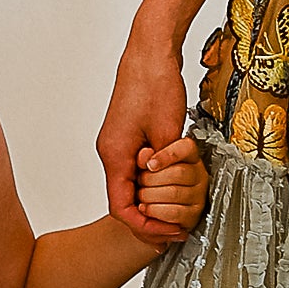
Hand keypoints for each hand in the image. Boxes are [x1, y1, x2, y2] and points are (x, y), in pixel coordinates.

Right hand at [98, 27, 190, 239]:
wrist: (150, 53)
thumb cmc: (155, 85)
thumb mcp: (168, 131)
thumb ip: (165, 164)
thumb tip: (168, 186)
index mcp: (115, 153)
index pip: (120, 206)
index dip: (142, 226)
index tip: (165, 234)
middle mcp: (111, 151)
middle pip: (123, 198)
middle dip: (149, 217)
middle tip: (176, 228)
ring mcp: (117, 143)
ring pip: (130, 183)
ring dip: (151, 198)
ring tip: (177, 209)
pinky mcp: (127, 134)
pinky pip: (135, 168)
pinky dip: (151, 181)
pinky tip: (171, 183)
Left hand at [133, 133, 209, 242]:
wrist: (151, 211)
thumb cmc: (151, 182)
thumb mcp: (146, 164)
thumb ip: (145, 156)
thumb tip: (145, 154)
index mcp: (189, 156)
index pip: (186, 148)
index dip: (167, 155)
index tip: (149, 164)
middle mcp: (198, 175)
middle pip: (178, 173)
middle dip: (151, 179)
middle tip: (140, 181)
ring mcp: (198, 196)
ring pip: (174, 193)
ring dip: (150, 196)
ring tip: (141, 195)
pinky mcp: (192, 215)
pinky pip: (174, 212)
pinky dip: (155, 211)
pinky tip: (145, 208)